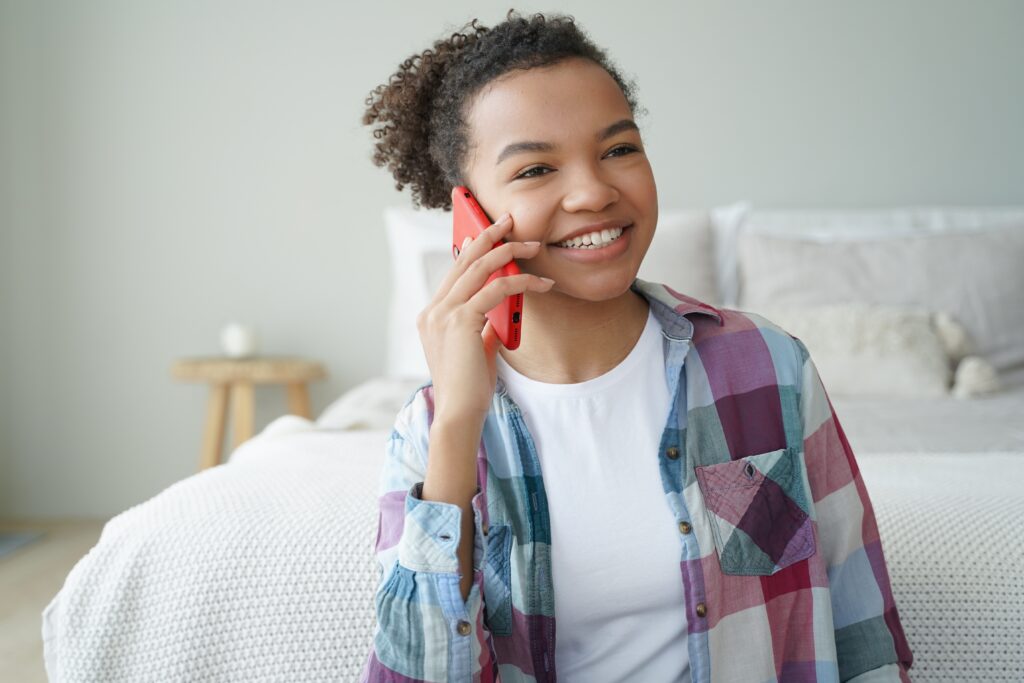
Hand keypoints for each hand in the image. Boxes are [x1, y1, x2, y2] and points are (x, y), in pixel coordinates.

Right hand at [416, 213, 553, 422]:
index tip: (488, 233)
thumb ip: (482, 329)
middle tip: (510, 221)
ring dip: (509, 252)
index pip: (454, 272)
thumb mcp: (475, 351)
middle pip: (464, 261)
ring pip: (479, 268)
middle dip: (489, 236)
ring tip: (532, 245)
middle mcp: (433, 310)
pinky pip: (495, 290)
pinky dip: (521, 282)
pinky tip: (540, 283)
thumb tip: (499, 315)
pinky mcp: (460, 322)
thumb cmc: (468, 388)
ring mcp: (443, 314)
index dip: (472, 249)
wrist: (458, 413)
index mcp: (432, 315)